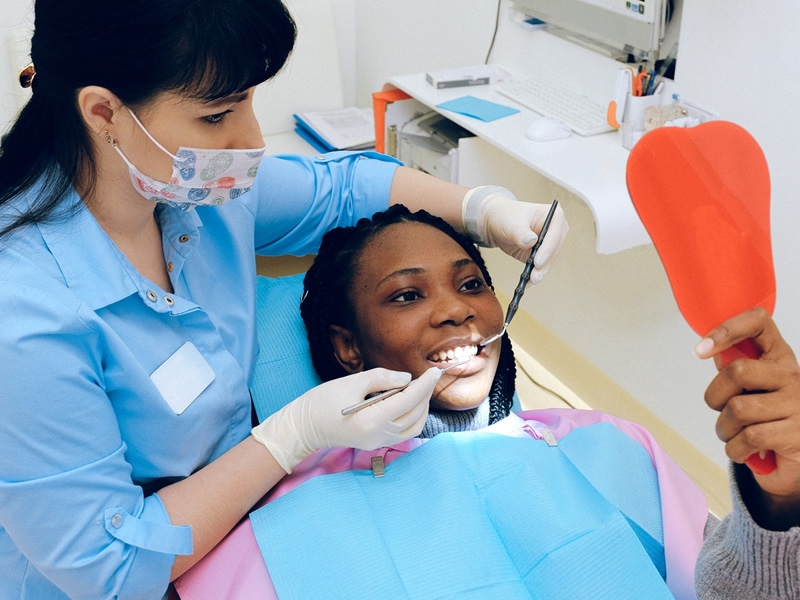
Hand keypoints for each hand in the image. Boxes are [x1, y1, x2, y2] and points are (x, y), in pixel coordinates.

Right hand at [251, 367, 439, 472]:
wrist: (304, 427)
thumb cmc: (323, 401)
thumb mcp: (352, 382)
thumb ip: (382, 378)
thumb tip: (407, 378)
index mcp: (373, 419)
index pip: (410, 400)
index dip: (425, 384)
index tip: (435, 371)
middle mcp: (379, 435)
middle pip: (415, 413)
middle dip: (425, 394)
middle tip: (426, 377)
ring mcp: (378, 442)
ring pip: (414, 427)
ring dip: (421, 407)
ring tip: (418, 389)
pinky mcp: (376, 444)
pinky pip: (404, 433)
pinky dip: (412, 418)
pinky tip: (408, 404)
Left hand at [462, 186, 567, 282]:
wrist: (495, 222)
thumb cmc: (505, 216)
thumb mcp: (512, 223)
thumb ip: (521, 232)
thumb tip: (531, 241)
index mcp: (553, 216)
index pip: (555, 234)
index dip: (548, 249)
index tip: (538, 261)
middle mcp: (555, 230)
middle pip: (554, 250)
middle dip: (544, 264)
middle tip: (535, 276)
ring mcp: (548, 243)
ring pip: (548, 261)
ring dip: (540, 272)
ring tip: (530, 280)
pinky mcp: (541, 254)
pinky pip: (540, 267)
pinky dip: (534, 274)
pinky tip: (527, 282)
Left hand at [695, 307, 799, 504]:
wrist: (798, 461)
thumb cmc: (769, 420)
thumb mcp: (754, 389)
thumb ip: (735, 369)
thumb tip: (710, 350)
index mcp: (779, 357)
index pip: (758, 322)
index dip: (726, 329)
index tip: (701, 350)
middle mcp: (793, 376)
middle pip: (737, 371)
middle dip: (715, 396)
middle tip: (721, 410)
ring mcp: (797, 404)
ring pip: (738, 409)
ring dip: (724, 429)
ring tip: (733, 434)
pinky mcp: (796, 435)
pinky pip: (749, 437)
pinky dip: (735, 449)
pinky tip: (744, 450)